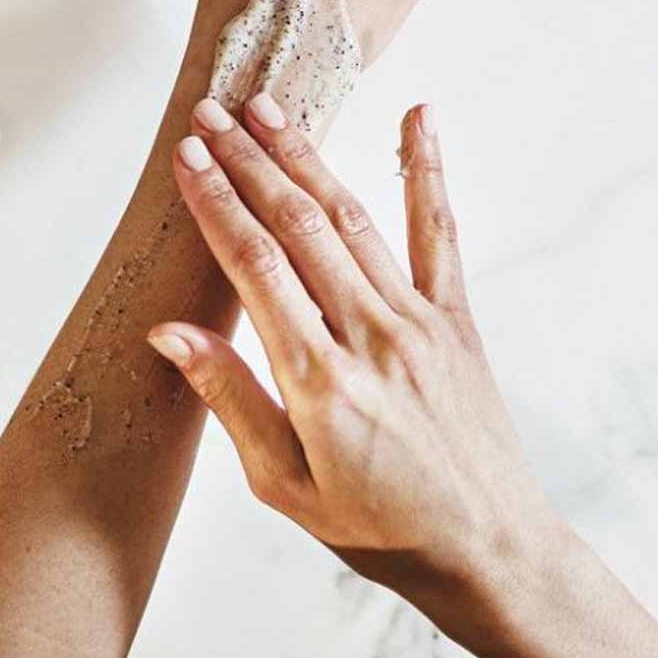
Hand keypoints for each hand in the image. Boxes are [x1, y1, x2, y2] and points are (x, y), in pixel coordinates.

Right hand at [147, 93, 560, 656]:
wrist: (487, 548)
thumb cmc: (380, 528)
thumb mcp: (285, 485)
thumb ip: (231, 401)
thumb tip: (171, 333)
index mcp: (319, 380)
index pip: (254, 267)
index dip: (216, 204)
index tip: (186, 158)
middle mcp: (370, 335)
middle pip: (297, 226)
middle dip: (247, 162)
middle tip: (211, 113)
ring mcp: (419, 320)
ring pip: (352, 218)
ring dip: (305, 157)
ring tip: (268, 109)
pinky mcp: (455, 317)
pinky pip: (441, 232)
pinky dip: (428, 171)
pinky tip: (420, 117)